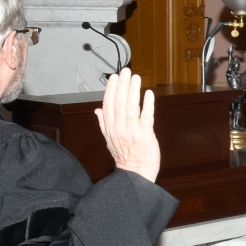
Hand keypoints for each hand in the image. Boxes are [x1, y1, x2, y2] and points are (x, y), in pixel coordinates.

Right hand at [96, 68, 159, 182]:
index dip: (110, 90)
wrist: (136, 173)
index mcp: (111, 128)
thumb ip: (103, 124)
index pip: (108, 105)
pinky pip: (146, 117)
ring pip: (131, 107)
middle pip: (119, 103)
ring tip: (135, 78)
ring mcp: (132, 132)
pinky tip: (148, 94)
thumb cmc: (125, 156)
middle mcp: (120, 128)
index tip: (114, 77)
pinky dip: (147, 104)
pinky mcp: (145, 135)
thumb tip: (97, 110)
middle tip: (125, 71)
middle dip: (122, 85)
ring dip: (133, 91)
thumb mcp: (109, 140)